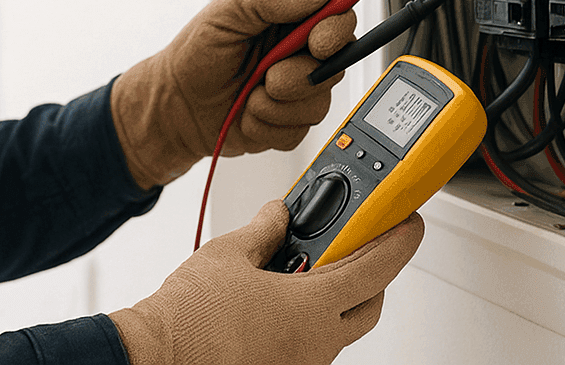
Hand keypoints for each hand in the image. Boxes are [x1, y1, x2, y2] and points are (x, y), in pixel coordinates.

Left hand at [111, 0, 355, 188]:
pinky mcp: (290, 123)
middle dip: (298, 75)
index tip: (316, 43)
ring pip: (319, 103)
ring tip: (248, 95)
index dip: (337, 30)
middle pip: (338, 64)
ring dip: (276, 104)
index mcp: (292, 16)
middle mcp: (301, 51)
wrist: (176, 105)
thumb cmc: (197, 53)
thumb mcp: (229, 10)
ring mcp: (298, 89)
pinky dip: (267, 126)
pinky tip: (246, 114)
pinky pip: (299, 132)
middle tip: (267, 75)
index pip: (341, 15)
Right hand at [111, 200, 423, 364]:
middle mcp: (315, 343)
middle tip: (355, 245)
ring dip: (333, 297)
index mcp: (311, 308)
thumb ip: (264, 229)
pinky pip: (311, 344)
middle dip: (371, 273)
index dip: (398, 242)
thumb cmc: (189, 316)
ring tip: (303, 269)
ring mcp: (301, 364)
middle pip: (369, 305)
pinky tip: (278, 302)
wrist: (156, 357)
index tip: (408, 225)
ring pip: (339, 327)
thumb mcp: (229, 252)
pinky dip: (306, 319)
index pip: (376, 270)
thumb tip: (278, 215)